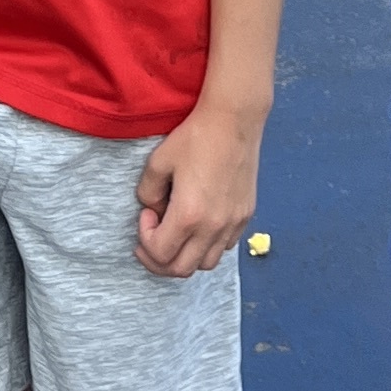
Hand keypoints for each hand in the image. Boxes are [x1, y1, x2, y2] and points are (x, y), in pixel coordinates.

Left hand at [136, 97, 263, 277]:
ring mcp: (233, 224)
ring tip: (175, 234)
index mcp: (189, 215)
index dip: (145, 240)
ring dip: (185, 256)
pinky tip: (199, 224)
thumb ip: (147, 193)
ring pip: (206, 264)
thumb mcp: (157, 162)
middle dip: (159, 260)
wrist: (233, 120)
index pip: (160, 253)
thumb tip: (154, 210)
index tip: (146, 215)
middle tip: (150, 239)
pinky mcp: (245, 216)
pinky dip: (207, 246)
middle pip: (182, 269)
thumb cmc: (195, 137)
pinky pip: (225, 247)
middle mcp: (214, 227)